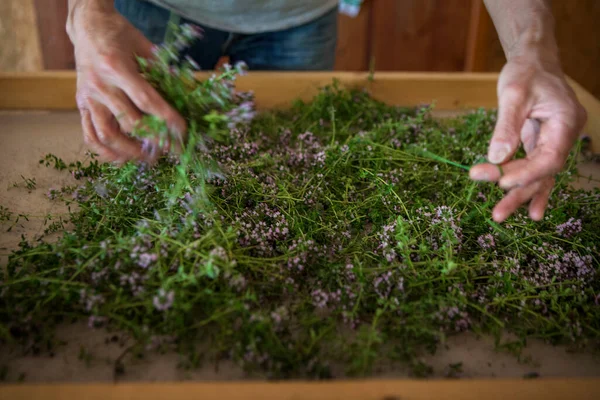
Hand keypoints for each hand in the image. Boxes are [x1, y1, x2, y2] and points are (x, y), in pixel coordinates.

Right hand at [67, 1, 185, 163]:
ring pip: (107, 135)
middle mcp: (100, 85)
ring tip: (148, 157)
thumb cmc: (121, 36)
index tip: (182, 132)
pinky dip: (105, 151)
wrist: (89, 27)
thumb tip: (186, 97)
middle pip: (129, 122)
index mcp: (117, 67)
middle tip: (171, 149)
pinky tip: (122, 158)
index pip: (146, 101)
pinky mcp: (81, 105)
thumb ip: (162, 72)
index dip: (166, 119)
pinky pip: (89, 135)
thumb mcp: (144, 47)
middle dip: (154, 140)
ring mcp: (88, 98)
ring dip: (130, 151)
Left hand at [469, 52, 586, 222]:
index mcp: (566, 121)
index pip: (548, 158)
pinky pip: (535, 167)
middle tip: (497, 214)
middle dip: (519, 193)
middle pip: (544, 172)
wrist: (534, 59)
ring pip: (539, 174)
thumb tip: (496, 159)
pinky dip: (525, 183)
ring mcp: (555, 140)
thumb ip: (506, 127)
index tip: (498, 181)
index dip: (525, 174)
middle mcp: (565, 134)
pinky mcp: (542, 142)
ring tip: (499, 214)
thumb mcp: (513, 94)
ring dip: (518, 193)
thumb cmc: (526, 70)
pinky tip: (523, 206)